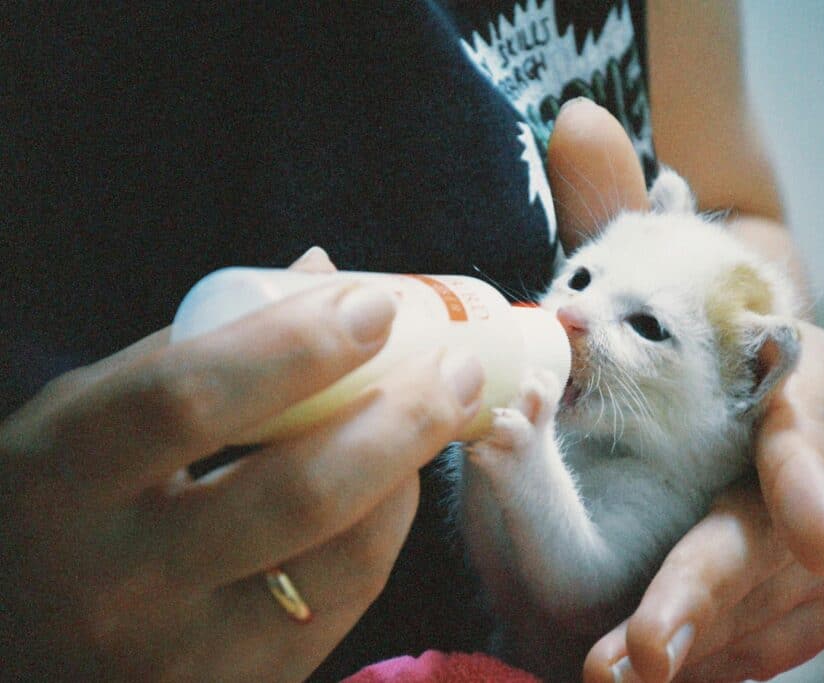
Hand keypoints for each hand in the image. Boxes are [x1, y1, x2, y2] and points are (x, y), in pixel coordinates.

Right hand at [0, 248, 483, 680]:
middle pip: (297, 494)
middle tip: (457, 366)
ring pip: (342, 556)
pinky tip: (394, 480)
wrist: (23, 639)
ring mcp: (180, 656)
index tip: (376, 306)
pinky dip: (386, 527)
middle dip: (401, 417)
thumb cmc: (58, 504)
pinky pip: (345, 602)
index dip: (296, 347)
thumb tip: (321, 273)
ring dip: (409, 470)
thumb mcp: (86, 414)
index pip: (190, 400)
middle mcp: (115, 583)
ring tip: (438, 411)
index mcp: (58, 481)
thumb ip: (197, 347)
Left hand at [546, 100, 823, 682]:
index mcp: (799, 374)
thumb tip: (577, 122)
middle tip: (645, 642)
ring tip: (617, 671)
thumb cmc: (666, 342)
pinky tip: (650, 673)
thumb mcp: (632, 278)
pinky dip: (713, 660)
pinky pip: (768, 639)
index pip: (822, 408)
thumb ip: (609, 207)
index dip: (816, 461)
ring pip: (779, 602)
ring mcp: (818, 536)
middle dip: (717, 589)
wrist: (696, 411)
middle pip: (793, 533)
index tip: (808, 520)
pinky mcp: (794, 594)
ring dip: (701, 643)